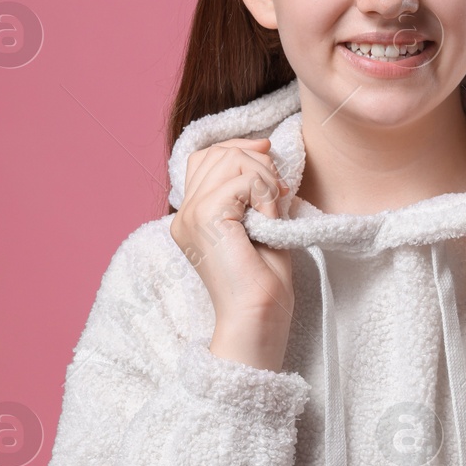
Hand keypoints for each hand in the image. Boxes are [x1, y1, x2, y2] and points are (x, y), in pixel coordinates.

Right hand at [169, 137, 293, 370]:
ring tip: (274, 209)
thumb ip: (255, 189)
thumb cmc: (264, 279)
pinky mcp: (205, 219)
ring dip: (264, 177)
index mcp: (193, 215)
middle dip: (257, 161)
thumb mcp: (261, 222)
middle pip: (217, 152)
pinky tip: (269, 220)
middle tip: (280, 192)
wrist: (258, 316)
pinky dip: (265, 193)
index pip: (207, 157)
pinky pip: (242, 180)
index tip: (271, 164)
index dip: (240, 149)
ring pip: (229, 159)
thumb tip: (264, 150)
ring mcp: (191, 215)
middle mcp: (185, 213)